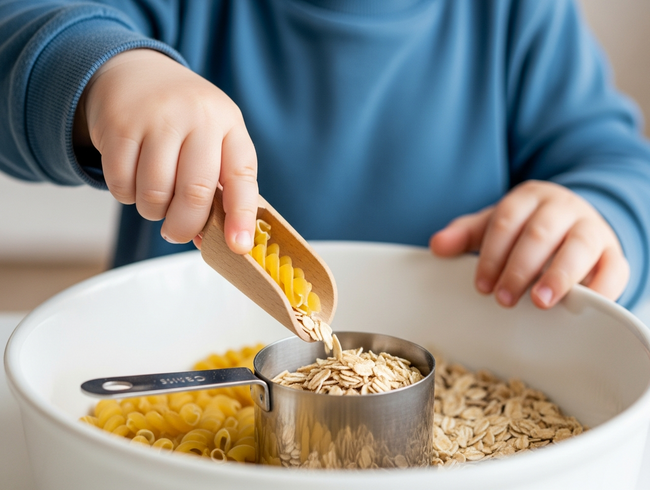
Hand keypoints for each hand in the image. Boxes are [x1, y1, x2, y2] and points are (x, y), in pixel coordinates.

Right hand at [74, 49, 257, 253]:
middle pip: (195, 193)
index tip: (238, 246)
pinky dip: (125, 195)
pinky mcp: (119, 124)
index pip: (242, 177)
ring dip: (152, 211)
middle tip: (176, 233)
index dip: (241, 216)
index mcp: (229, 125)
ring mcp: (157, 118)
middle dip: (184, 226)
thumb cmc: (183, 121)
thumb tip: (213, 241)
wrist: (135, 72)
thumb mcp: (212, 139)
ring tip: (154, 199)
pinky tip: (132, 180)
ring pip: (155, 193)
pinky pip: (121, 183)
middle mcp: (198, 117)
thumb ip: (217, 186)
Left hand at [429, 180, 628, 307]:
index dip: (493, 253)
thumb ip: (466, 235)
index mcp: (529, 197)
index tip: (481, 284)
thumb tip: (437, 245)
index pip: (507, 221)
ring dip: (558, 276)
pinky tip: (581, 306)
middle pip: (540, 234)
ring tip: (541, 301)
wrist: (573, 222)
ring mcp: (592, 229)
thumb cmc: (527, 227)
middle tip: (504, 298)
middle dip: (519, 268)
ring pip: (579, 247)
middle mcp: (563, 208)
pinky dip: (601, 288)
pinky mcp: (613, 254)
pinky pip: (615, 269)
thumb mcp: (494, 225)